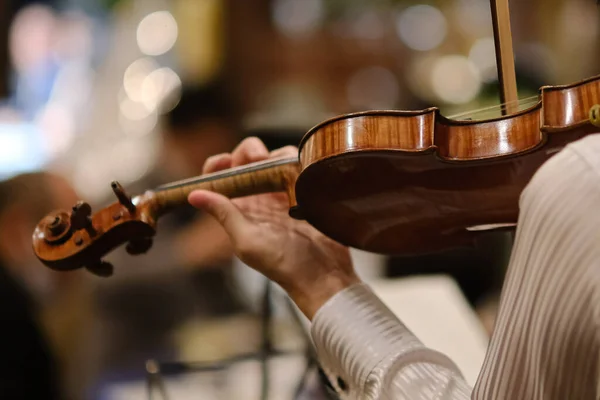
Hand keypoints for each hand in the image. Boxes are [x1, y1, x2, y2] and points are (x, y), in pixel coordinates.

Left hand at [188, 137, 359, 318]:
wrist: (323, 273)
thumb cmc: (284, 264)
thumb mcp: (247, 241)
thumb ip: (224, 214)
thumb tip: (194, 195)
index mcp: (241, 209)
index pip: (221, 178)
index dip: (218, 165)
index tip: (224, 161)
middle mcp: (260, 198)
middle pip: (248, 160)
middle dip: (250, 151)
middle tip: (261, 157)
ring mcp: (285, 193)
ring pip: (276, 158)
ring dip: (278, 156)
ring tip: (287, 172)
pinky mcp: (307, 191)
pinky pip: (300, 166)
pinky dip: (299, 162)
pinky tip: (302, 173)